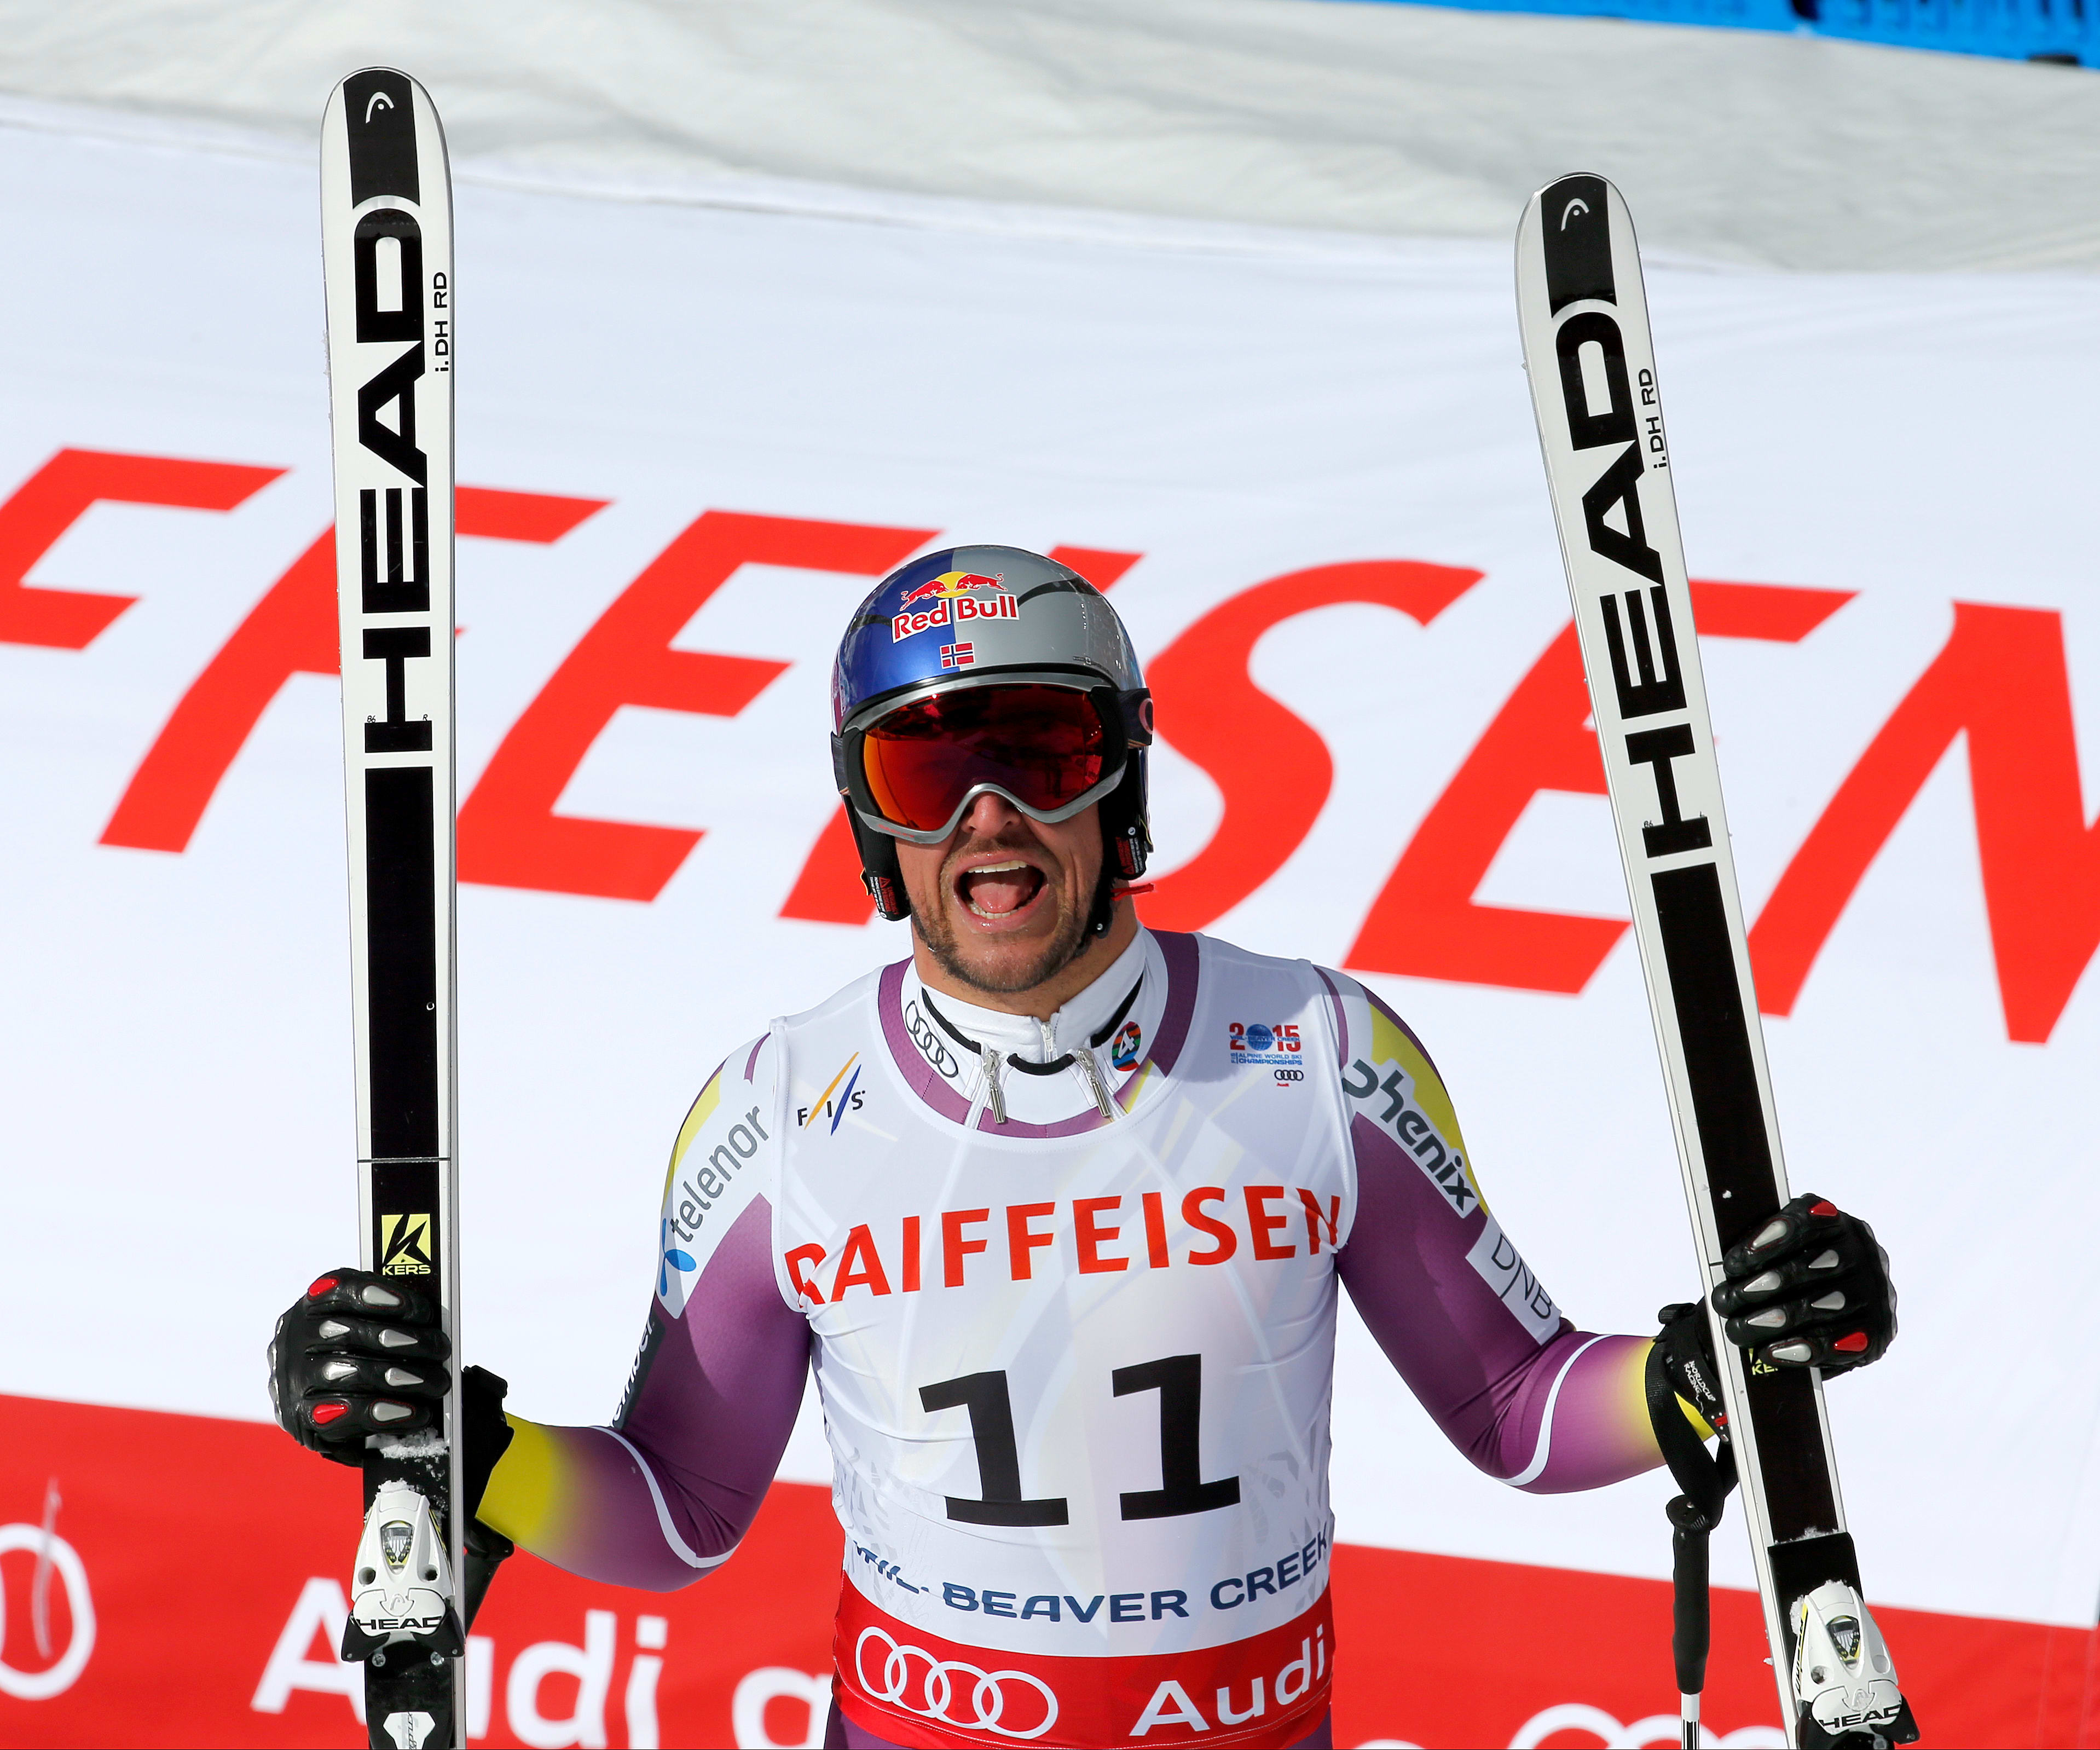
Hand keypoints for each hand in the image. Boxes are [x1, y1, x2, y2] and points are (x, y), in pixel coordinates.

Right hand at [268, 1267, 451, 1460]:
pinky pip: (348, 1413)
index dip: (379, 1294)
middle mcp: (297, 1337)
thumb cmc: (356, 1354)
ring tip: (437, 1382)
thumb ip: (391, 1317)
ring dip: (404, 1378)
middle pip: (350, 1332)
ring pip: (350, 1372)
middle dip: (404, 1339)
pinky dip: (388, 1412)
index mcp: (313, 1305)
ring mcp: (295, 1378)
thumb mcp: (367, 1324)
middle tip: (440, 1348)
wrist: (323, 1406)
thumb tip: (432, 1324)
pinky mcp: (303, 1417)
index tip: (420, 1309)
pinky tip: (416, 1412)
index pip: (339, 1288)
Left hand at [1712, 1193, 1895, 1372]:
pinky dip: (1799, 1348)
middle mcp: (1861, 1253)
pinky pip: (1838, 1343)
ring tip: (1739, 1329)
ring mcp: (1873, 1294)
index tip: (1734, 1261)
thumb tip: (1730, 1261)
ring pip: (1823, 1305)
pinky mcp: (1875, 1334)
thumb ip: (1758, 1253)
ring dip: (1775, 1319)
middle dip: (1764, 1284)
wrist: (1813, 1321)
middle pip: (1813, 1265)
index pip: (1808, 1220)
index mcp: (1834, 1223)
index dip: (1770, 1239)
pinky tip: (1771, 1351)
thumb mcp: (1773, 1257)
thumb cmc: (1786, 1280)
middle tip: (1727, 1300)